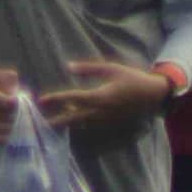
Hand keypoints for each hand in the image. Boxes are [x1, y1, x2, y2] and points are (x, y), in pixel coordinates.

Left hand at [40, 59, 175, 132]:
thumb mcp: (112, 69)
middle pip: (72, 118)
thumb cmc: (132, 79)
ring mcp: (104, 120)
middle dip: (55, 120)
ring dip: (64, 123)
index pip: (73, 98)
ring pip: (80, 124)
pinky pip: (88, 125)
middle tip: (39, 123)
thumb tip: (69, 67)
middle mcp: (100, 112)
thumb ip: (90, 69)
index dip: (57, 99)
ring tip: (48, 122)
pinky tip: (68, 120)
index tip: (41, 100)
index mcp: (101, 97)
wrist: (152, 96)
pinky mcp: (108, 123)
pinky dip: (76, 123)